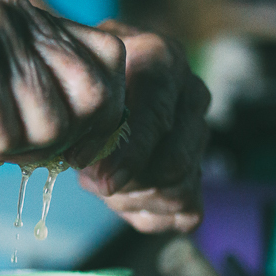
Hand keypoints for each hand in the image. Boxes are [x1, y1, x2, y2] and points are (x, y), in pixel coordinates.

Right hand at [0, 0, 125, 165]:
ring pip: (52, 123)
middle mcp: (10, 6)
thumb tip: (97, 134)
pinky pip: (2, 133)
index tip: (43, 146)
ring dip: (0, 143)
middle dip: (52, 139)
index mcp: (20, 10)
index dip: (90, 121)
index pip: (110, 66)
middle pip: (96, 97)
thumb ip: (33, 97)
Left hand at [77, 21, 209, 232]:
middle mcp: (191, 95)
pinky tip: (122, 199)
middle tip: (89, 179)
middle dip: (125, 182)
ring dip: (133, 198)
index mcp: (163, 62)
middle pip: (173, 163)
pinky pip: (187, 211)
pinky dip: (151, 214)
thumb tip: (82, 159)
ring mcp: (200, 133)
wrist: (97, 73)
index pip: (157, 116)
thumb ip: (80, 110)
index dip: (124, 152)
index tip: (85, 167)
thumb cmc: (83, 74)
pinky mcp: (198, 167)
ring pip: (179, 189)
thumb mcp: (75, 76)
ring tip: (100, 184)